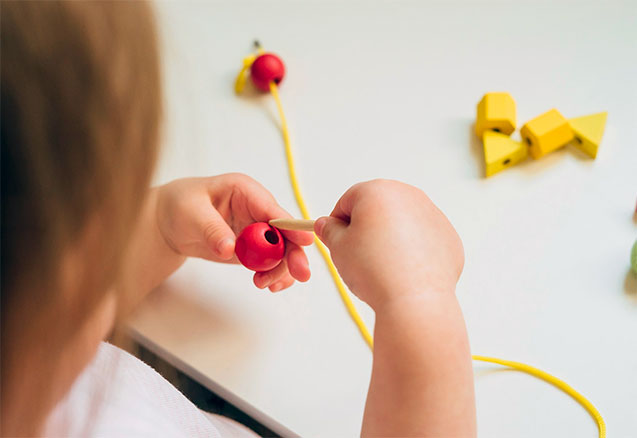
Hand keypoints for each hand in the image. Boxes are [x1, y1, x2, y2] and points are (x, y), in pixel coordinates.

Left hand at [156, 173, 312, 290]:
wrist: (170, 222)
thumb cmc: (180, 206)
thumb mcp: (191, 214)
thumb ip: (212, 230)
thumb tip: (230, 248)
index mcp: (246, 191)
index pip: (273, 209)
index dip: (291, 225)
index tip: (305, 241)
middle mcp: (257, 210)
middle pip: (285, 232)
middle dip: (294, 253)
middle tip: (300, 273)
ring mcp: (258, 230)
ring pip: (282, 250)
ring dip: (279, 269)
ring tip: (263, 284)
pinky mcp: (255, 248)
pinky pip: (272, 261)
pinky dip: (274, 274)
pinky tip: (270, 285)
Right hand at [314, 179, 463, 309]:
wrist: (414, 300)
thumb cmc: (374, 270)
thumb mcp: (338, 247)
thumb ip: (329, 230)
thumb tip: (328, 225)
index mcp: (378, 191)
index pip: (348, 201)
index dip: (338, 223)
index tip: (338, 241)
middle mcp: (409, 195)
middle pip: (378, 208)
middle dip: (367, 228)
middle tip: (360, 256)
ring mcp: (433, 215)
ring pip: (402, 223)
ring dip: (390, 238)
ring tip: (383, 267)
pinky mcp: (448, 236)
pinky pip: (423, 239)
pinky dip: (413, 251)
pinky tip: (404, 271)